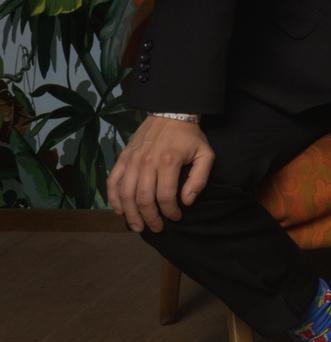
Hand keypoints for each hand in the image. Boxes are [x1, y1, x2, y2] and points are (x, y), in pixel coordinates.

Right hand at [107, 116, 215, 232]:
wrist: (170, 113)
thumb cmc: (190, 136)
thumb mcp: (205, 154)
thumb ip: (199, 178)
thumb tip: (187, 201)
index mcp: (168, 161)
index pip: (165, 196)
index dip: (170, 211)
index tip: (176, 217)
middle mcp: (147, 162)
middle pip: (143, 198)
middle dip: (149, 218)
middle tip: (156, 228)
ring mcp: (132, 160)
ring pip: (126, 193)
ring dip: (130, 214)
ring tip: (137, 227)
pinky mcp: (122, 158)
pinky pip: (112, 181)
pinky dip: (113, 198)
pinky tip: (119, 210)